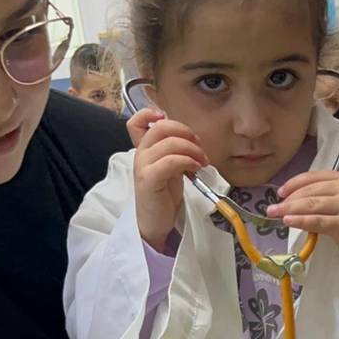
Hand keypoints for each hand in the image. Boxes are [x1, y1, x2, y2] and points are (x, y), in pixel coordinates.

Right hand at [129, 109, 208, 253]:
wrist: (155, 224)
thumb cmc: (164, 196)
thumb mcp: (171, 168)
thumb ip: (174, 151)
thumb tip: (191, 138)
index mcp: (144, 149)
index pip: (136, 123)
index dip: (149, 114)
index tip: (166, 119)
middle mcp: (140, 154)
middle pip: (160, 128)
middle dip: (185, 132)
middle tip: (199, 147)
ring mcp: (142, 167)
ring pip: (168, 143)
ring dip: (191, 149)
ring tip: (202, 161)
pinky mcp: (148, 181)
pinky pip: (169, 162)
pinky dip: (186, 161)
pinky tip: (195, 169)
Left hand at [267, 170, 338, 265]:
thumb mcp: (338, 202)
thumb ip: (320, 196)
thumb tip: (289, 201)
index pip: (312, 177)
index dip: (293, 184)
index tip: (280, 193)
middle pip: (310, 191)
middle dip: (288, 200)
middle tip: (272, 209)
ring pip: (311, 205)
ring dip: (290, 209)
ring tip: (276, 215)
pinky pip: (317, 221)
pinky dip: (300, 221)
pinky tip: (289, 221)